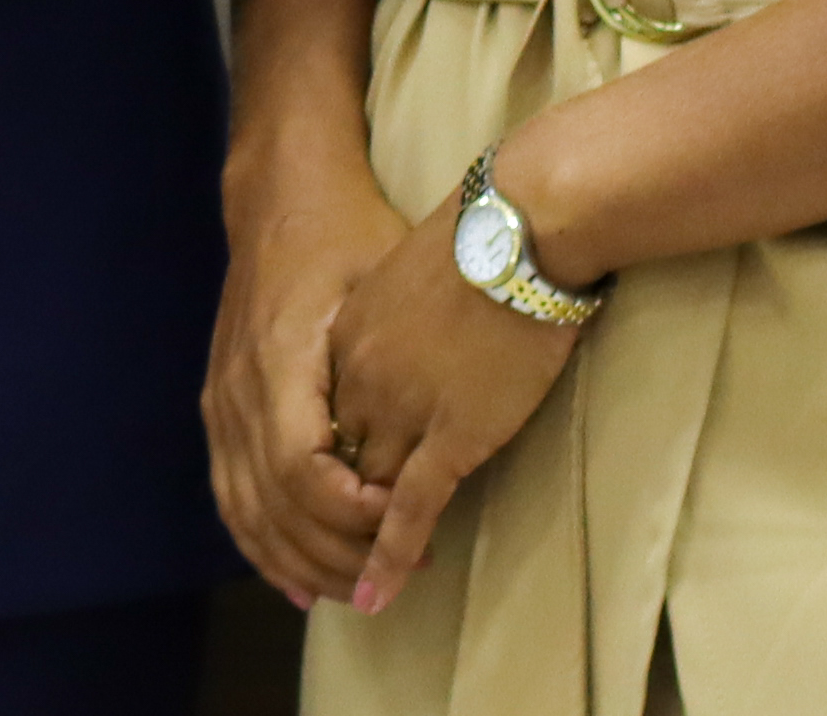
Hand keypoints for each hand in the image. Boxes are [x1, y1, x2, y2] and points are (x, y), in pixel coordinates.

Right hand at [203, 151, 407, 606]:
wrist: (284, 197)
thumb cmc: (348, 236)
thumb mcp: (382, 288)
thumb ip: (392, 370)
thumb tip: (425, 451)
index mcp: (278, 362)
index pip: (302, 471)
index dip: (350, 513)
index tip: (403, 521)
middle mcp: (238, 392)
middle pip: (275, 506)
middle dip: (337, 554)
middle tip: (399, 572)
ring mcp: (221, 403)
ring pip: (248, 512)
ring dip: (301, 562)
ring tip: (358, 591)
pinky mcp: (220, 408)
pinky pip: (231, 497)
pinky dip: (262, 547)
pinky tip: (296, 582)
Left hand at [317, 181, 589, 617]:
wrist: (512, 232)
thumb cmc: (473, 239)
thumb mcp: (401, 274)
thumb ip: (391, 315)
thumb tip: (406, 338)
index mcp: (341, 342)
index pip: (314, 422)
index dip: (320, 466)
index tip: (323, 495)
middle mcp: (356, 383)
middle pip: (328, 465)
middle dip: (329, 515)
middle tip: (329, 559)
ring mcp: (399, 412)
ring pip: (361, 495)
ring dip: (358, 542)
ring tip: (354, 588)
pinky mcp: (448, 436)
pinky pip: (409, 512)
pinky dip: (391, 556)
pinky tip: (377, 593)